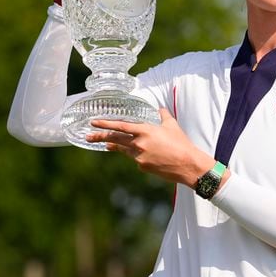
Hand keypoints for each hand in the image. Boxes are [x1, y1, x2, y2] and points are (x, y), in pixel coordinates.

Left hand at [86, 109, 215, 187]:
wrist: (187, 164)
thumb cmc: (181, 143)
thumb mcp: (172, 125)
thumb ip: (163, 115)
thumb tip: (160, 109)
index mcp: (145, 131)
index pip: (120, 126)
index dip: (105, 124)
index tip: (93, 122)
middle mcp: (139, 144)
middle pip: (115, 139)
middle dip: (100, 137)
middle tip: (88, 136)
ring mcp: (139, 157)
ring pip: (125, 150)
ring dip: (118, 146)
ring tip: (107, 144)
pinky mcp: (142, 167)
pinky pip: (136, 159)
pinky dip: (138, 156)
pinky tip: (149, 156)